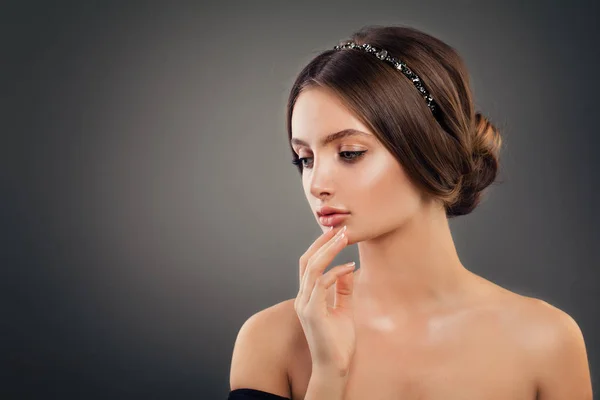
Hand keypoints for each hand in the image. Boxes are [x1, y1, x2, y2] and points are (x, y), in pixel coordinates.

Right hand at [294, 225, 356, 374]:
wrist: (334, 367)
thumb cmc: (338, 341)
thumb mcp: (344, 309)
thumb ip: (343, 289)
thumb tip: (347, 267)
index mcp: (307, 296)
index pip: (309, 264)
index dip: (320, 247)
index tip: (336, 234)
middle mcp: (302, 297)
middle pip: (307, 261)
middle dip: (323, 243)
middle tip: (340, 229)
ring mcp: (304, 304)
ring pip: (312, 268)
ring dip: (328, 251)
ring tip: (344, 238)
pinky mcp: (312, 312)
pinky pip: (321, 284)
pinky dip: (335, 272)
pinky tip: (349, 266)